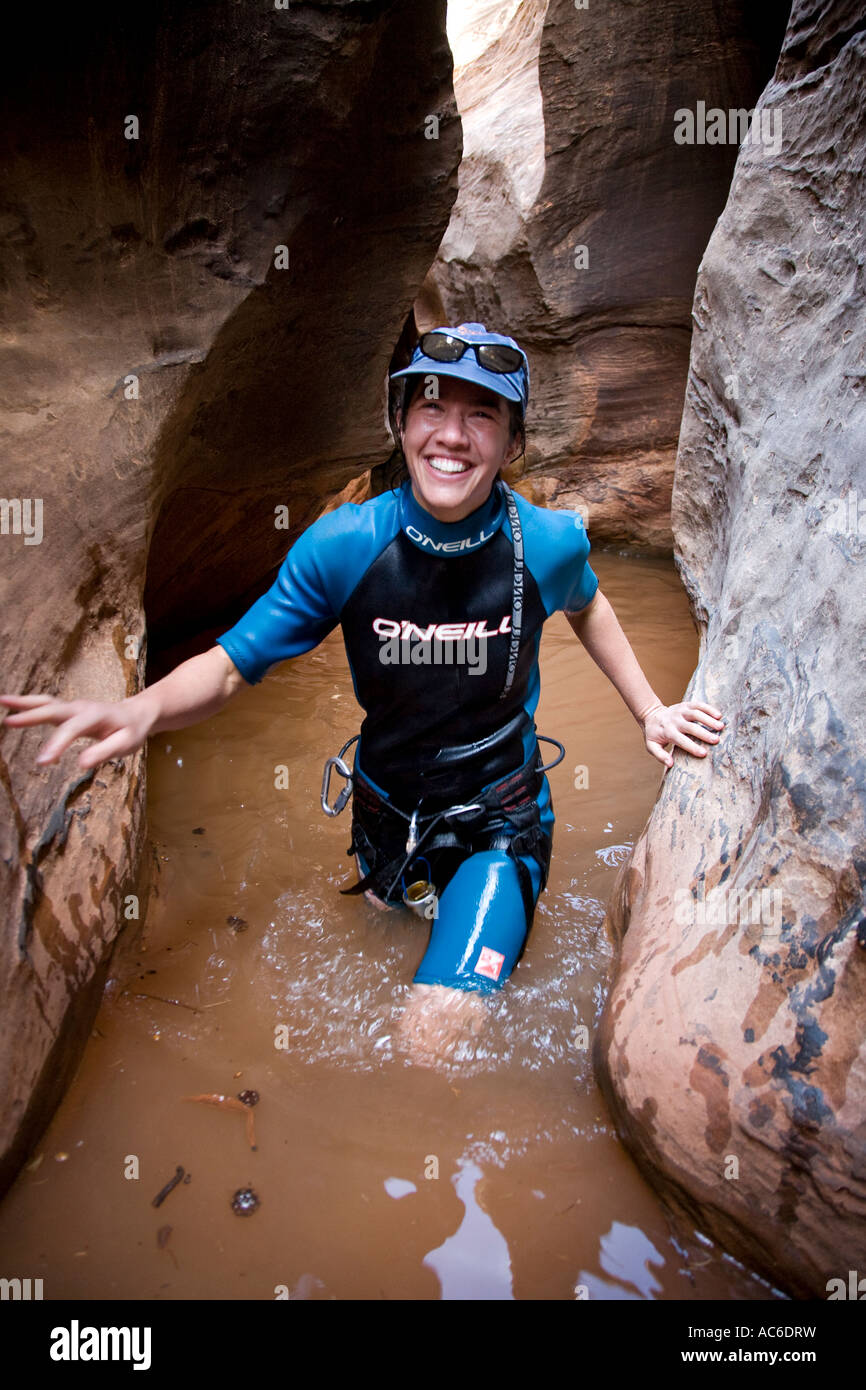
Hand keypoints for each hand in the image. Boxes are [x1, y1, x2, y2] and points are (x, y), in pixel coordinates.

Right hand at [0, 692, 155, 769]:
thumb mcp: (126, 745)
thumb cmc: (131, 731)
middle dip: (30, 716)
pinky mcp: (67, 710)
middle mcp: (80, 707)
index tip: (43, 762)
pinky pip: (44, 705)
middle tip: (7, 723)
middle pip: (52, 709)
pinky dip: (26, 705)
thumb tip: (81, 764)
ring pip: (45, 702)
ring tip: (1, 701)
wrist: (137, 715)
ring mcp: (72, 707)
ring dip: (23, 702)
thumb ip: (104, 752)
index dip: (57, 744)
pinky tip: (10, 707)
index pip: (72, 730)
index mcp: (95, 716)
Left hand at [640, 700, 724, 768]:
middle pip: (690, 727)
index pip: (680, 740)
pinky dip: (709, 709)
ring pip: (696, 714)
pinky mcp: (686, 705)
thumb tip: (670, 764)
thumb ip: (660, 756)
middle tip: (716, 740)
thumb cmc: (655, 734)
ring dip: (708, 719)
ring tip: (721, 727)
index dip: (692, 747)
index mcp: (667, 732)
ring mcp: (681, 711)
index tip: (704, 754)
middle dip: (704, 733)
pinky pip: (698, 705)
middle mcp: (674, 720)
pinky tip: (719, 715)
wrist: (652, 715)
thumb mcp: (651, 746)